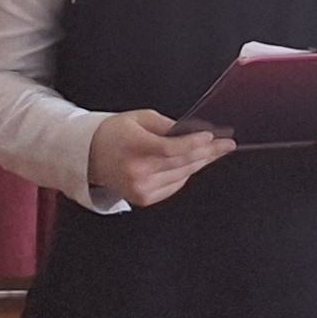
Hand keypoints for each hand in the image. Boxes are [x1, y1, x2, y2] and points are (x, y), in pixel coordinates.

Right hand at [88, 108, 231, 208]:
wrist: (90, 156)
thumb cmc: (113, 134)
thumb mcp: (139, 119)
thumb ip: (167, 125)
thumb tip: (194, 131)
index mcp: (134, 147)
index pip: (172, 148)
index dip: (194, 143)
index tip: (212, 137)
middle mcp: (137, 171)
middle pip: (182, 163)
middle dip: (208, 152)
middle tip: (226, 145)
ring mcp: (140, 188)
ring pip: (182, 175)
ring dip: (201, 163)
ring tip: (215, 152)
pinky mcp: (143, 198)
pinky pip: (175, 185)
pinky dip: (186, 173)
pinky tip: (193, 163)